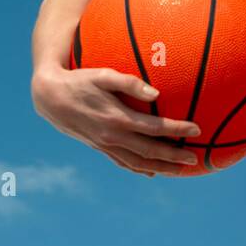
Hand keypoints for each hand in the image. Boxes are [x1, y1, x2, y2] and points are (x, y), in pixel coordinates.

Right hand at [31, 65, 202, 176]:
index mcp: (117, 118)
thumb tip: (156, 92)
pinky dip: (138, 169)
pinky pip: (122, 163)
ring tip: (179, 171)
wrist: (49, 97)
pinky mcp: (98, 147)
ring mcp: (104, 145)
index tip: (197, 129)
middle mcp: (112, 136)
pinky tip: (150, 172)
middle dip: (173, 157)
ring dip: (159, 168)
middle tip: (194, 159)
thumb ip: (130, 82)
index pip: (154, 127)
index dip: (177, 129)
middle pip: (150, 151)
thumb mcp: (103, 74)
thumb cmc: (79, 79)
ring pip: (137, 163)